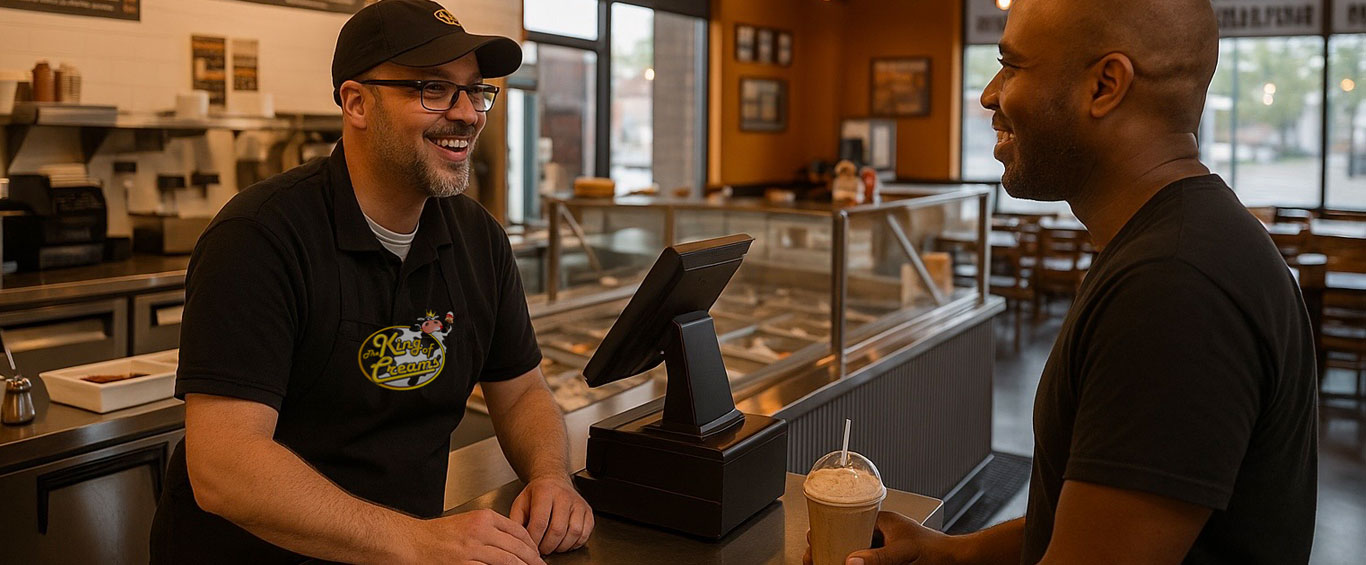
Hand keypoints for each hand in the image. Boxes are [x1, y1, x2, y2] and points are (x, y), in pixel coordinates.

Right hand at [411, 508, 544, 564]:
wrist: (412, 542)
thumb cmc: (437, 535)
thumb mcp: (468, 523)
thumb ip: (491, 530)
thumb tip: (515, 544)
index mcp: (483, 518)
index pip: (518, 531)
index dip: (532, 545)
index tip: (536, 554)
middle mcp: (480, 531)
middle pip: (517, 547)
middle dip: (533, 560)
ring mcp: (472, 550)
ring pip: (509, 561)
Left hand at [508, 476, 594, 553]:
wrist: (553, 480)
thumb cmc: (537, 494)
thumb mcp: (520, 503)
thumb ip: (516, 521)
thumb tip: (517, 540)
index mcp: (545, 491)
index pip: (540, 522)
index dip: (534, 539)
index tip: (530, 546)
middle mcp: (564, 496)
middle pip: (558, 530)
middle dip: (547, 546)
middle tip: (541, 550)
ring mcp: (579, 503)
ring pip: (574, 533)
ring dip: (561, 547)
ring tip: (552, 546)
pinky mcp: (588, 511)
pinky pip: (585, 534)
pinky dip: (575, 544)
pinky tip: (565, 542)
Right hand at [804, 511, 961, 564]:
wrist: (957, 561)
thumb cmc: (938, 550)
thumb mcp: (903, 553)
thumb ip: (878, 558)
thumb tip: (850, 561)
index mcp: (881, 520)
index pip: (847, 519)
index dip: (828, 528)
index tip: (814, 539)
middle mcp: (880, 531)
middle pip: (846, 535)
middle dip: (828, 544)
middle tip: (813, 556)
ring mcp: (884, 545)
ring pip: (853, 548)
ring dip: (838, 554)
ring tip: (822, 560)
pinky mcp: (888, 558)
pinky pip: (865, 558)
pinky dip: (853, 561)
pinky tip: (846, 564)